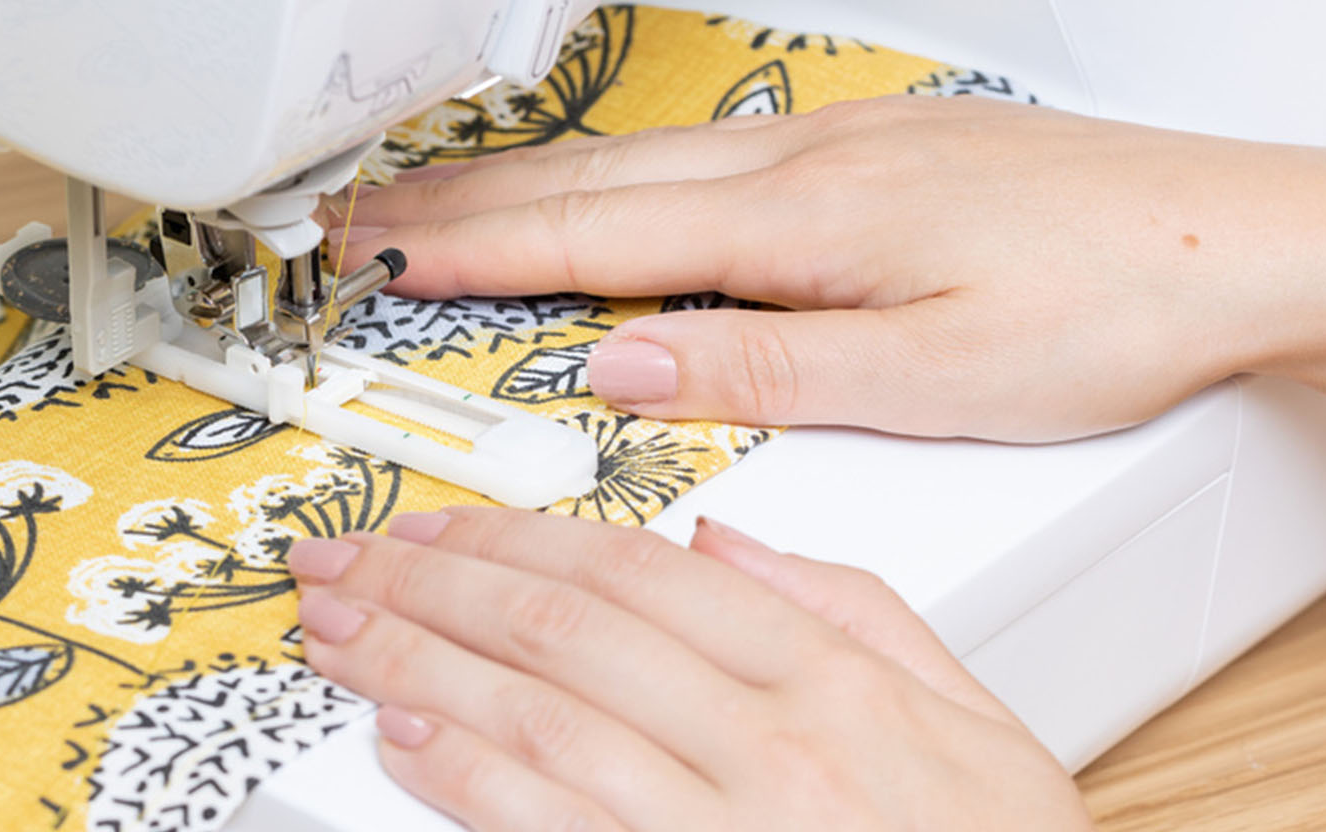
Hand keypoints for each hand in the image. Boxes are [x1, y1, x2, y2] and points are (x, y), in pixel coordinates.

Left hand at [286, 508, 1092, 831]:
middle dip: (437, 582)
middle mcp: (772, 750)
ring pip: (539, 716)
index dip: (524, 538)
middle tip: (350, 559)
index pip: (645, 575)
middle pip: (568, 631)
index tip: (446, 523)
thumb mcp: (981, 729)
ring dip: (419, 662)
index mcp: (838, 687)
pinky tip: (402, 735)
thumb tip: (728, 537)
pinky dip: (465, 777)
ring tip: (343, 630)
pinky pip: (551, 829)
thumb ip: (861, 614)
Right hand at [335, 96, 1325, 441]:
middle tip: (363, 219)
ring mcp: (846, 139)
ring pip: (650, 154)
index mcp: (808, 222)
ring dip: (535, 180)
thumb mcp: (941, 379)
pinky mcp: (882, 143)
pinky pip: (708, 148)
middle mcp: (813, 160)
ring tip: (451, 200)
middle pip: (599, 179)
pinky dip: (623, 168)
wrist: (1246, 240)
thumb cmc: (1117, 307)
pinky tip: (617, 185)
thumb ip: (771, 371)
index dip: (475, 250)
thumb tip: (629, 365)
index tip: (379, 256)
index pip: (598, 236)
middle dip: (467, 202)